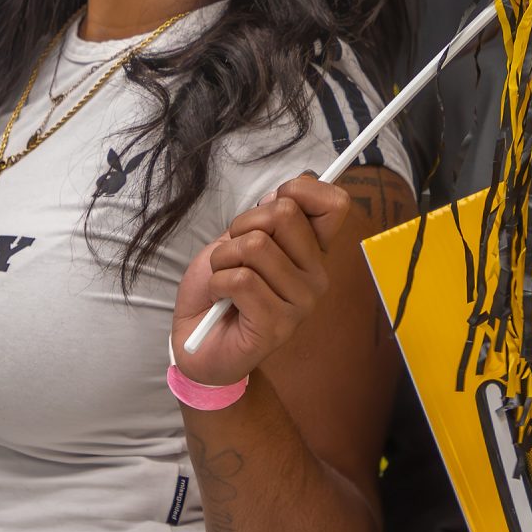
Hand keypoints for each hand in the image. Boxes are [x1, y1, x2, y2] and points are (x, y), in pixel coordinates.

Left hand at [170, 173, 350, 386]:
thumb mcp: (238, 240)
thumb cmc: (219, 290)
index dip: (299, 189)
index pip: (335, 204)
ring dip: (223, 259)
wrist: (196, 342)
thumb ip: (266, 219)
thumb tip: (282, 195)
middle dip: (242, 225)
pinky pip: (240, 279)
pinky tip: (222, 300)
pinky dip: (218, 283)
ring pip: (255, 246)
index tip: (269, 205)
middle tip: (234, 254)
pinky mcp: (278, 325)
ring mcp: (301, 303)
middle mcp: (316, 276)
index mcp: (313, 252)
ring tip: (224, 280)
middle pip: (284, 214)